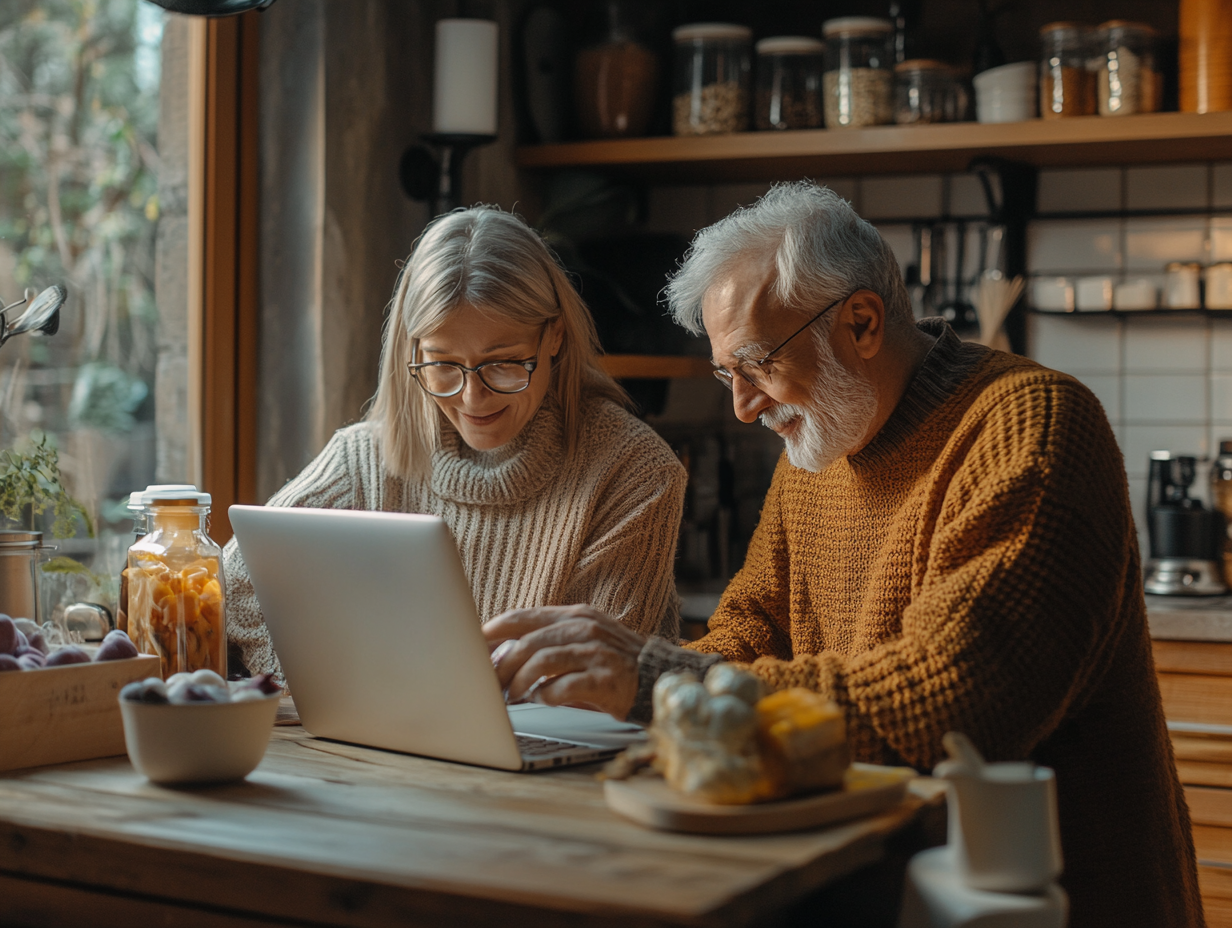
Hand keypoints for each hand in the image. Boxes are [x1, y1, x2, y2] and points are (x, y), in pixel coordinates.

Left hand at [482, 605, 644, 720]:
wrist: (658, 677)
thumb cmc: (613, 661)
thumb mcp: (582, 639)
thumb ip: (549, 640)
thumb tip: (502, 654)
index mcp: (575, 616)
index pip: (525, 616)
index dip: (495, 629)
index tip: (475, 642)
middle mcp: (584, 629)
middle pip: (528, 641)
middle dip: (502, 664)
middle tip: (490, 682)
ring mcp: (595, 652)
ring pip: (542, 661)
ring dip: (520, 681)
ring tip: (512, 695)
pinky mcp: (604, 679)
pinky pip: (563, 686)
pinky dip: (546, 695)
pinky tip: (542, 699)